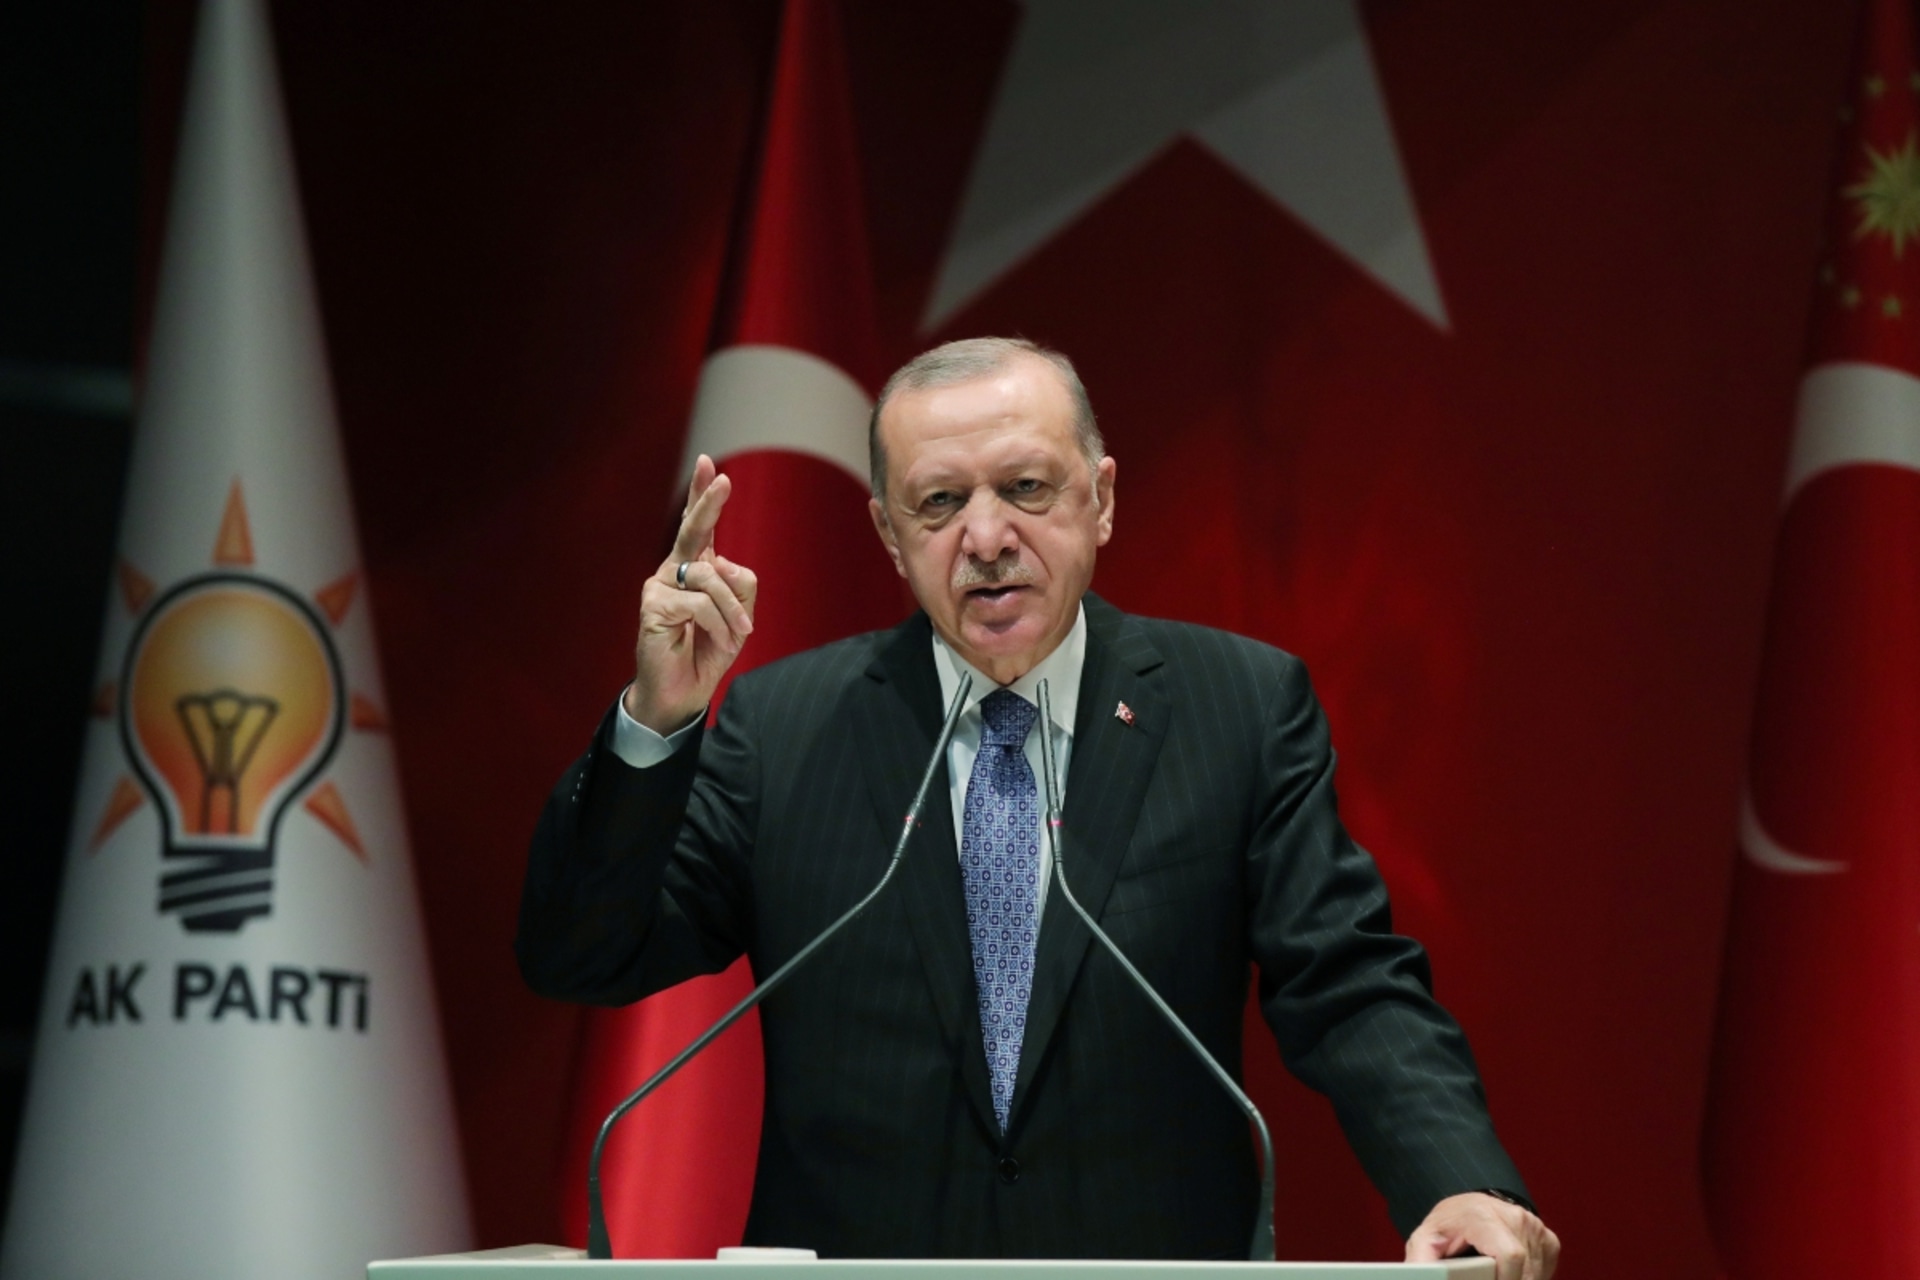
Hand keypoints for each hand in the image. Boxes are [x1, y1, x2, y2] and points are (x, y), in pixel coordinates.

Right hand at [624, 454, 757, 733]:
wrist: (682, 693)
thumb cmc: (708, 652)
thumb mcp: (738, 617)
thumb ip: (740, 586)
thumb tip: (723, 564)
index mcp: (695, 568)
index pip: (698, 526)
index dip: (701, 494)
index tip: (709, 464)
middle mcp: (674, 571)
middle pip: (692, 530)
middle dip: (708, 503)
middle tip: (723, 479)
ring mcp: (659, 587)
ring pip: (709, 577)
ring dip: (733, 609)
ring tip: (740, 635)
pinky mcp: (652, 607)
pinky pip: (699, 603)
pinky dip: (719, 623)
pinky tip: (719, 640)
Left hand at [1405, 1192, 1558, 1279]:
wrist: (1467, 1207)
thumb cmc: (1447, 1226)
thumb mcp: (1425, 1241)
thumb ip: (1421, 1262)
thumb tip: (1417, 1277)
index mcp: (1485, 1216)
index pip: (1511, 1256)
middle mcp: (1515, 1217)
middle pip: (1525, 1271)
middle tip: (1483, 1278)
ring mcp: (1534, 1226)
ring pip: (1536, 1274)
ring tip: (1492, 1275)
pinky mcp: (1547, 1238)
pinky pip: (1544, 1270)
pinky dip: (1530, 1278)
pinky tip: (1509, 1274)